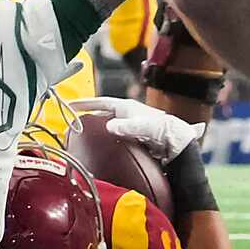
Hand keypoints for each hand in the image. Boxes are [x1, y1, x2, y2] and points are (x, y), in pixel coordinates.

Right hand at [73, 94, 202, 165]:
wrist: (179, 142)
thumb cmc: (164, 130)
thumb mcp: (144, 126)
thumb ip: (127, 126)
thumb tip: (110, 126)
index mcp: (126, 107)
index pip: (101, 102)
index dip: (85, 103)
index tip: (70, 104)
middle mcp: (127, 114)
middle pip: (103, 112)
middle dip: (89, 115)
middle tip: (74, 120)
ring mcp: (130, 125)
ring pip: (108, 124)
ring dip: (97, 128)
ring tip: (85, 134)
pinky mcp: (133, 137)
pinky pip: (115, 136)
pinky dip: (106, 139)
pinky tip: (103, 146)